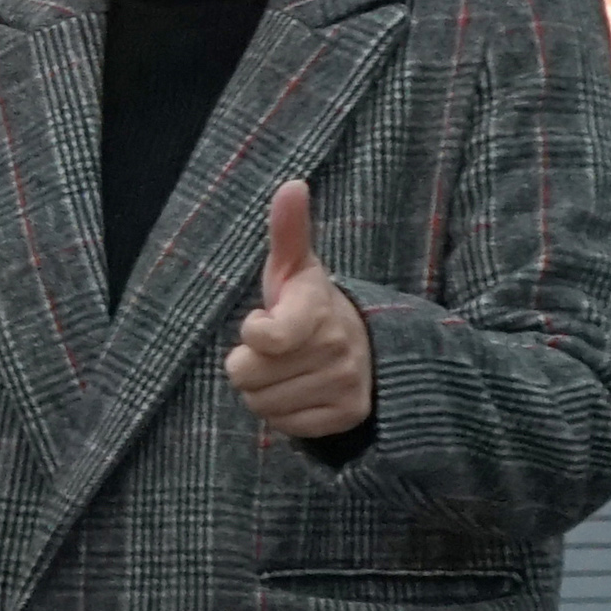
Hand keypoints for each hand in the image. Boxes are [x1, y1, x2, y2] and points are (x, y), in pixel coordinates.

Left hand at [226, 179, 372, 440]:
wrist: (364, 345)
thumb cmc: (308, 304)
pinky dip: (283, 412)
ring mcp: (346, 385)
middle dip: (250, 364)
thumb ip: (288, 229)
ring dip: (264, 389)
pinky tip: (299, 389)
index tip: (263, 322)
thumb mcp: (294, 267)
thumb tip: (292, 185)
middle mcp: (339, 349)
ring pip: (260, 404)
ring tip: (288, 368)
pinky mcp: (346, 416)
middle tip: (275, 349)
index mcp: (320, 311)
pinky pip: (284, 426)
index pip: (264, 337)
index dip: (252, 332)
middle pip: (246, 376)